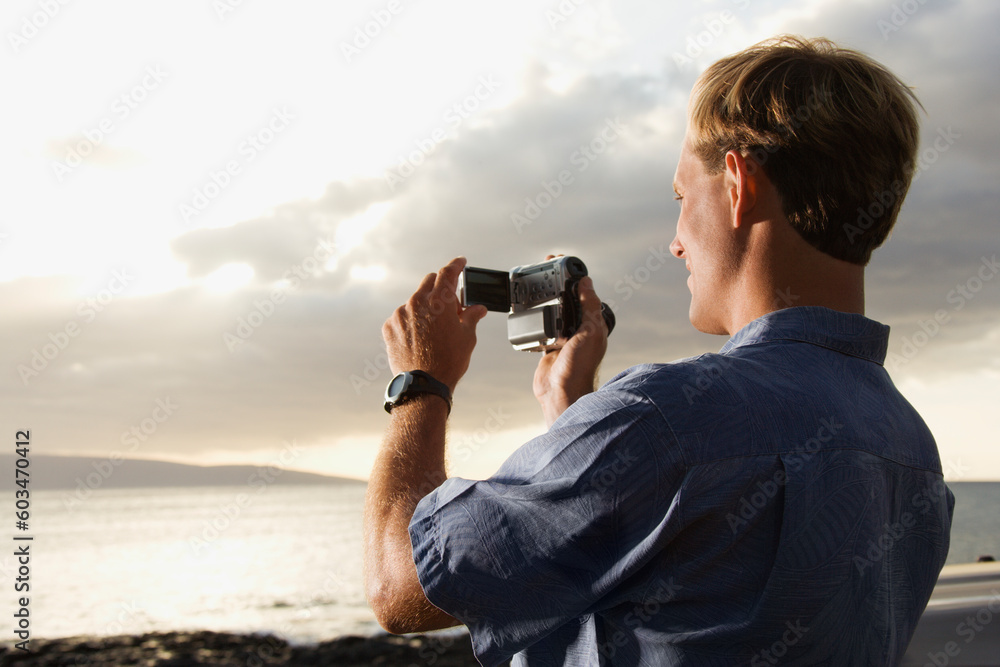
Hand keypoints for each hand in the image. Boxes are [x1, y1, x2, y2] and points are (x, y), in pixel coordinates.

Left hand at [382, 257, 487, 393]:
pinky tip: (420, 338)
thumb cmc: (448, 362)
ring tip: (434, 330)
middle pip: (430, 282)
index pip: (448, 272)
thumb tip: (477, 309)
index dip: (456, 265)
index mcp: (439, 302)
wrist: (423, 385)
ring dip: (426, 307)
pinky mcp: (389, 327)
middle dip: (441, 288)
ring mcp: (400, 314)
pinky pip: (402, 316)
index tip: (460, 263)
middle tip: (451, 305)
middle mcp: (417, 303)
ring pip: (415, 300)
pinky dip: (412, 321)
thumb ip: (471, 317)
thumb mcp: (467, 337)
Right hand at [533, 273, 607, 426]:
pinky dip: (534, 317)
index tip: (562, 263)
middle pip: (566, 298)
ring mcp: (562, 337)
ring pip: (552, 310)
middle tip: (543, 268)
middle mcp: (578, 329)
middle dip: (556, 283)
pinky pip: (540, 327)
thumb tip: (587, 281)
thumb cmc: (580, 368)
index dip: (574, 277)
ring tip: (534, 283)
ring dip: (544, 297)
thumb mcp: (590, 332)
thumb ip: (589, 306)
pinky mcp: (548, 346)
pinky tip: (527, 309)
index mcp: (592, 323)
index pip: (584, 293)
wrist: (561, 393)